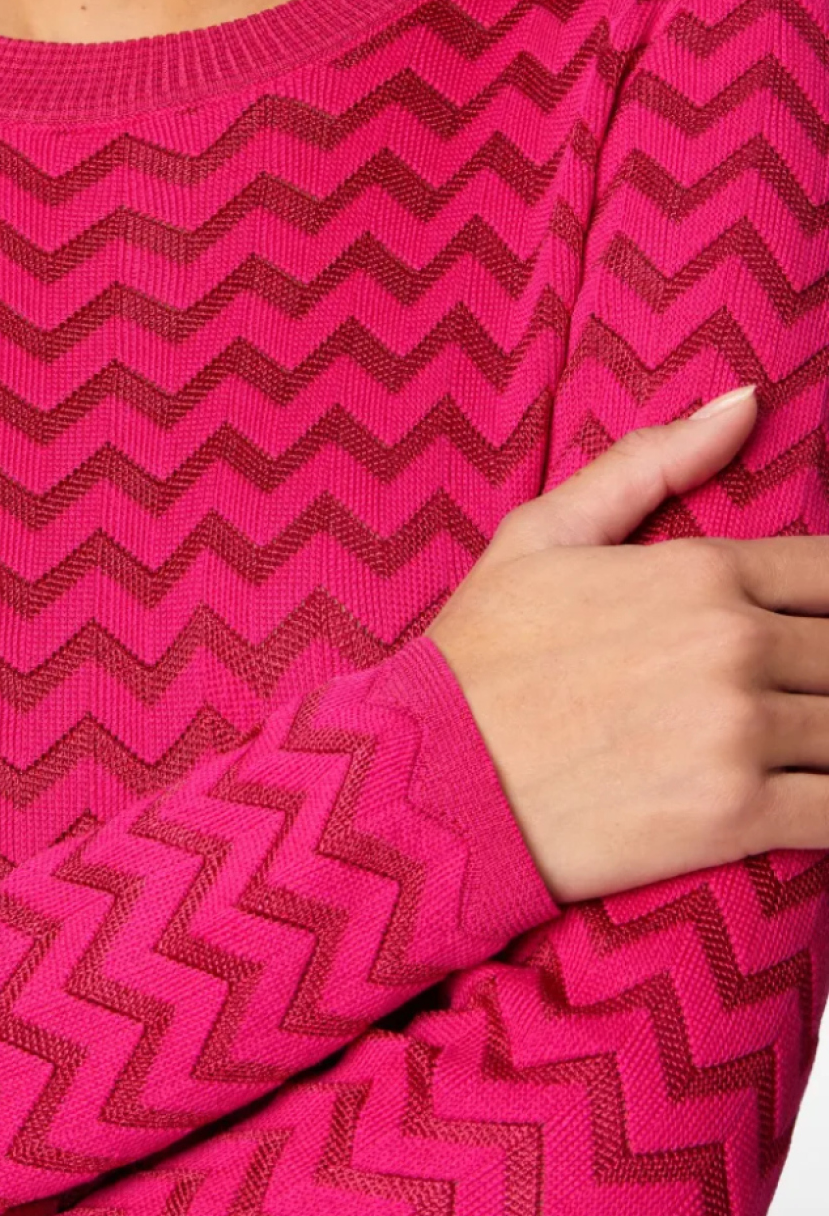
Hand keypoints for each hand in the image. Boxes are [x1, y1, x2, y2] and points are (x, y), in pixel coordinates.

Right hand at [427, 386, 828, 903]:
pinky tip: (817, 802)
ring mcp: (738, 729)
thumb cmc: (477, 658)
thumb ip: (651, 461)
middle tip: (803, 691)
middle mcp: (733, 641)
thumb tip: (746, 400)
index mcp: (701, 569)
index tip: (812, 632)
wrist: (425, 775)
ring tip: (809, 745)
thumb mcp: (542, 533)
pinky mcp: (735, 815)